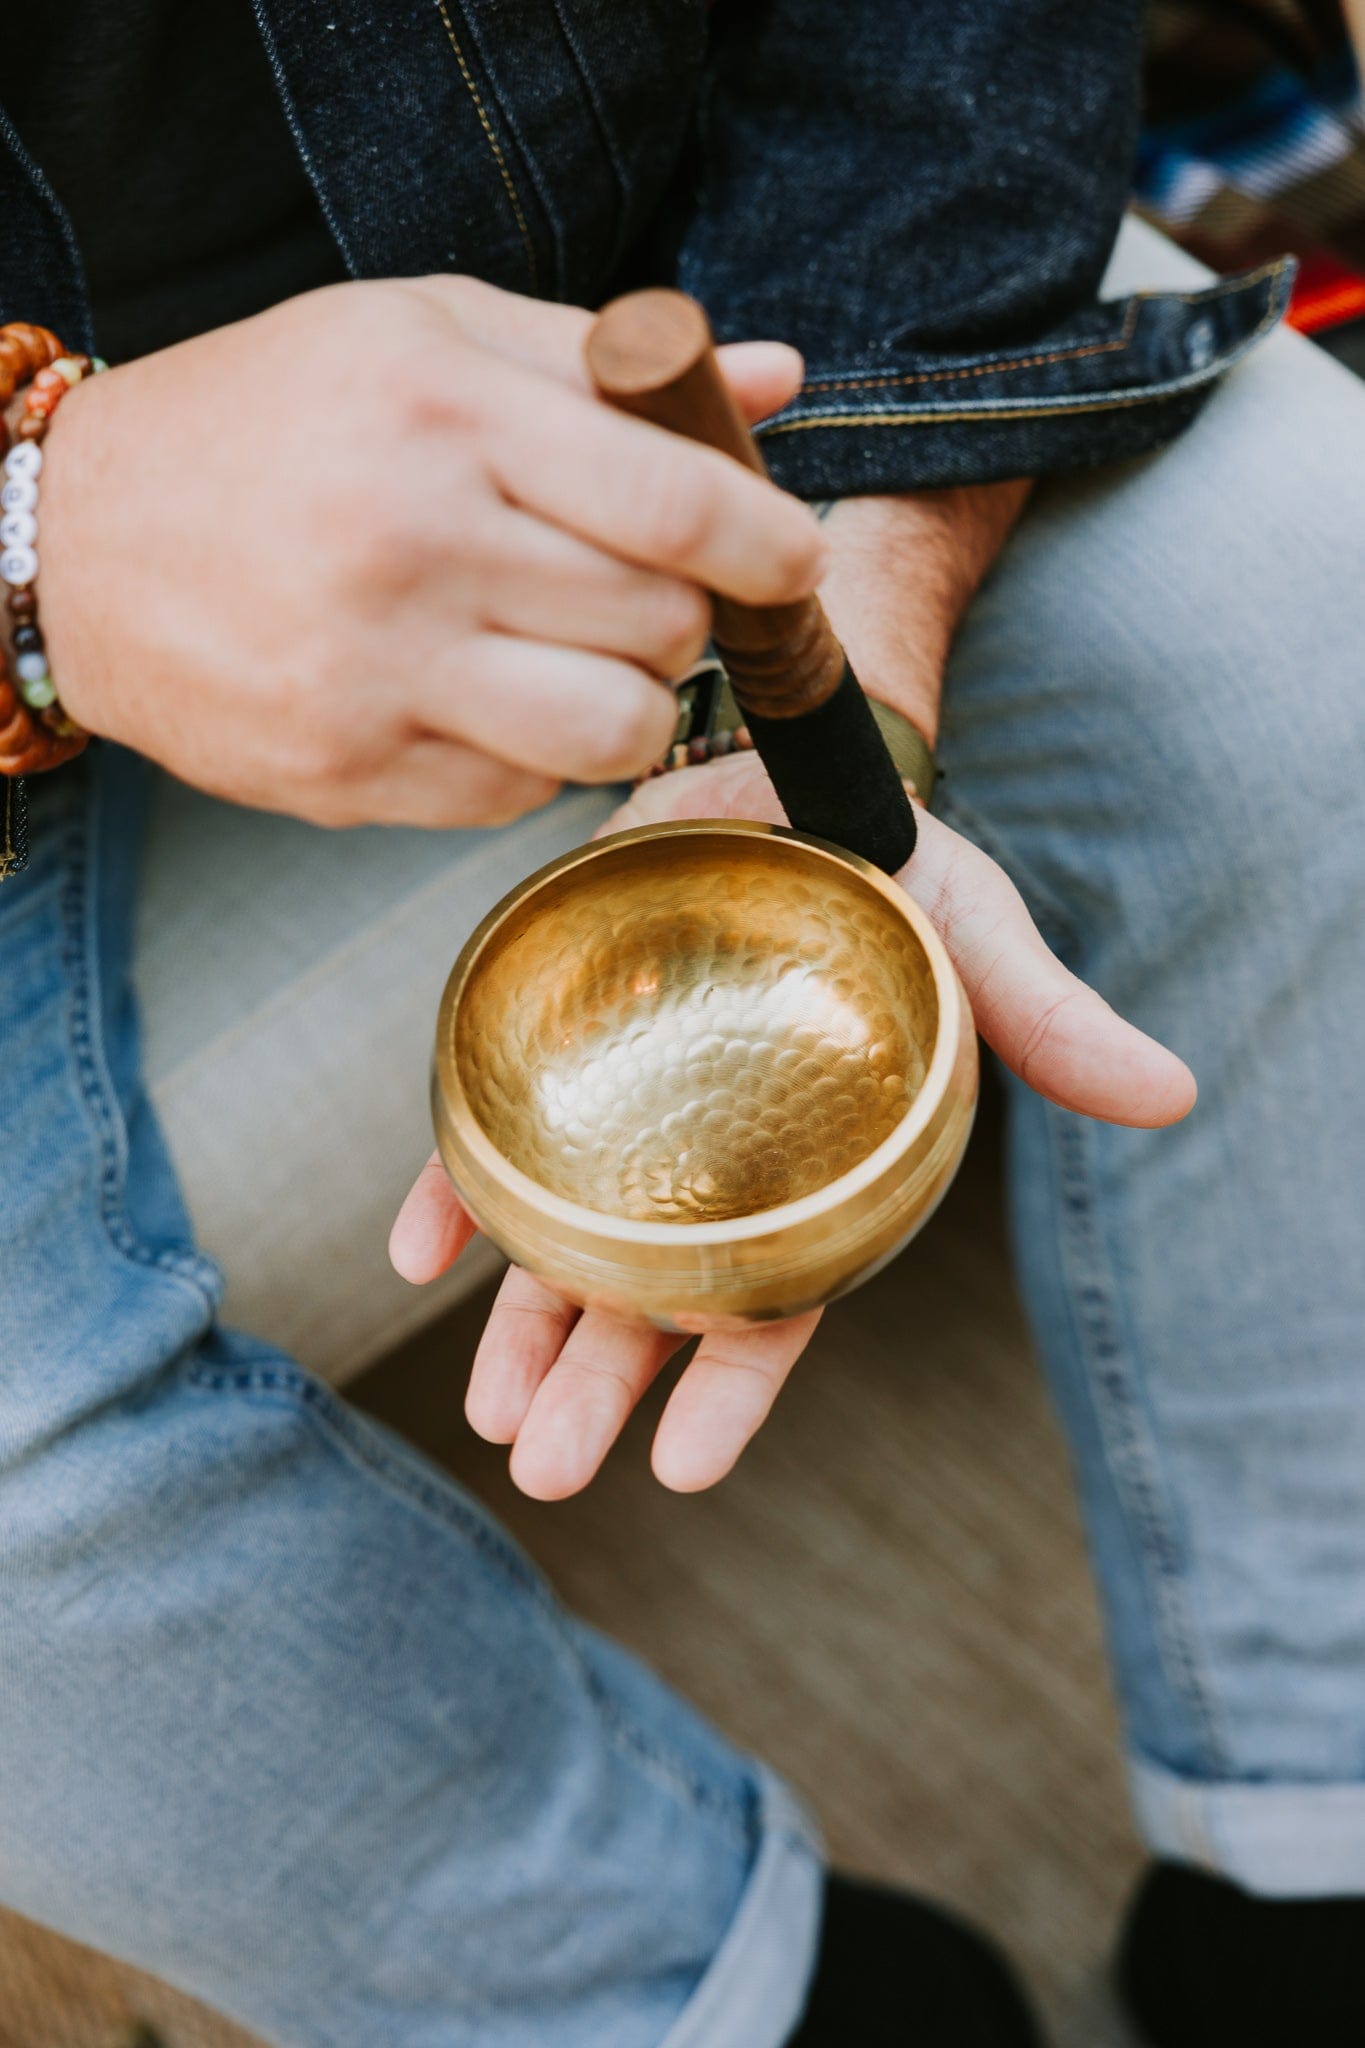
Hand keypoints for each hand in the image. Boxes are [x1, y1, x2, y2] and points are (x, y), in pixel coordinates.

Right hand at [35, 277, 818, 824]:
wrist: (80, 540)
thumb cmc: (270, 421)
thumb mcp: (424, 338)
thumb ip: (601, 363)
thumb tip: (775, 381)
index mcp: (442, 414)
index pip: (674, 499)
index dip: (769, 543)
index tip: (795, 562)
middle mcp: (412, 546)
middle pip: (661, 625)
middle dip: (683, 615)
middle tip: (638, 591)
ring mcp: (377, 673)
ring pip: (612, 732)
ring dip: (628, 704)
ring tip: (577, 657)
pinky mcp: (350, 772)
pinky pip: (519, 796)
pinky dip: (528, 756)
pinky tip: (475, 696)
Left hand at [392, 749, 1194, 1501]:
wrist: (788, 768)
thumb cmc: (893, 873)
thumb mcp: (976, 942)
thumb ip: (1048, 1021)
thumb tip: (1171, 1095)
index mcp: (808, 1170)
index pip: (774, 1300)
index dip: (734, 1387)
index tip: (685, 1470)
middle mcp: (706, 1162)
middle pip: (650, 1296)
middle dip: (599, 1388)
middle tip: (545, 1468)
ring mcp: (618, 1112)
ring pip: (561, 1240)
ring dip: (520, 1326)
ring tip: (488, 1411)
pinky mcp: (548, 1045)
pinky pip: (488, 1132)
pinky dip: (453, 1192)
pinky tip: (418, 1252)